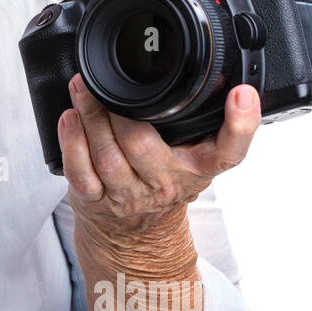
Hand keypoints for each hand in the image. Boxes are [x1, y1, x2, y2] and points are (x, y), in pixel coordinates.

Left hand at [57, 75, 260, 245]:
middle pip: (142, 144)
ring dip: (91, 118)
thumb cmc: (163, 181)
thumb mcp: (195, 158)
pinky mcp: (96, 200)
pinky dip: (72, 143)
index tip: (241, 94)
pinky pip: (81, 172)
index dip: (240, 124)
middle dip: (119, 110)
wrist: (136, 237)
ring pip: (107, 155)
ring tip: (82, 88)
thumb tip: (214, 73)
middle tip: (104, 80)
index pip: (230, 150)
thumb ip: (203, 123)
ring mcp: (128, 195)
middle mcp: (166, 183)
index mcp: (199, 167)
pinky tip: (69, 120)